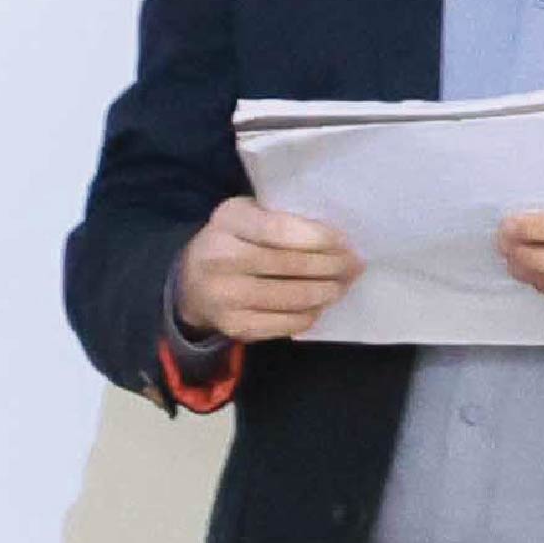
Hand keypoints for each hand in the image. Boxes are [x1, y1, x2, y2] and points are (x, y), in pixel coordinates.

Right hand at [172, 197, 358, 345]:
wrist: (190, 283)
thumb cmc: (232, 240)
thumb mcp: (246, 215)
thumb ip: (281, 218)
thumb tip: (337, 240)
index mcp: (227, 222)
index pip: (281, 230)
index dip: (320, 237)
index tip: (344, 242)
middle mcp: (220, 259)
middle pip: (293, 266)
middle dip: (332, 266)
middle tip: (353, 265)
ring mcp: (226, 297)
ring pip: (294, 298)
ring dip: (327, 292)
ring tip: (341, 285)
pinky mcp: (235, 327)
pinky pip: (287, 323)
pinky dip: (310, 314)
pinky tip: (317, 304)